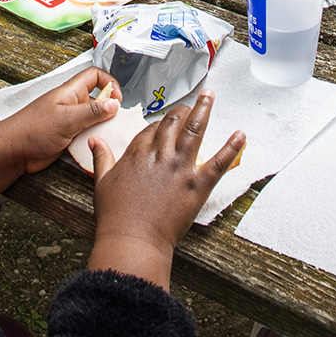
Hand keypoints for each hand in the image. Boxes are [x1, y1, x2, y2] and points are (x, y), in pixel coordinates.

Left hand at [0, 67, 120, 198]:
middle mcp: (71, 104)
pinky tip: (97, 149)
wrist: (12, 152)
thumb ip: (92, 111)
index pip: (95, 76)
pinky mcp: (67, 137)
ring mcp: (69, 121)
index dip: (109, 83)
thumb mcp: (66, 119)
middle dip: (110, 110)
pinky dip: (93, 140)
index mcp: (70, 92)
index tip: (117, 100)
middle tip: (116, 123)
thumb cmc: (31, 131)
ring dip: (102, 128)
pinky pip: (86, 135)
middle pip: (98, 99)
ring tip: (109, 138)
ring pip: (93, 119)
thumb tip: (115, 103)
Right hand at [88, 92, 245, 290]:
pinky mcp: (197, 186)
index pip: (152, 128)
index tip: (165, 122)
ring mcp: (180, 168)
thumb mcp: (102, 182)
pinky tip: (240, 135)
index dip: (160, 123)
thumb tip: (95, 141)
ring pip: (195, 130)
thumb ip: (102, 158)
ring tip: (210, 96)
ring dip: (204, 110)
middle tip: (190, 104)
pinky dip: (231, 147)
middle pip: (173, 122)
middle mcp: (160, 155)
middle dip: (182, 110)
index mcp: (138, 153)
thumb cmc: (115, 216)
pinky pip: (218, 162)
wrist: (133, 240)